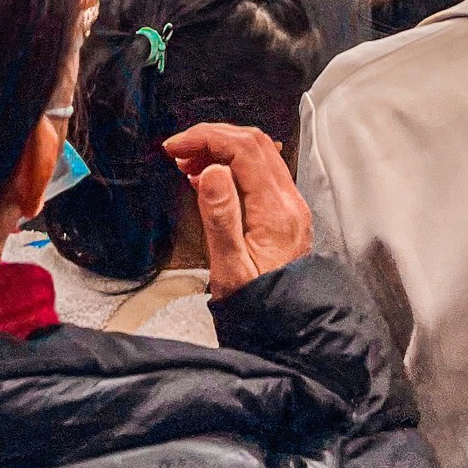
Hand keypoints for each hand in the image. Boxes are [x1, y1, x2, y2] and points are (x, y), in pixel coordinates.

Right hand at [162, 121, 312, 298]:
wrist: (287, 331)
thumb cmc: (257, 306)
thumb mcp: (230, 269)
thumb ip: (221, 218)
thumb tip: (211, 171)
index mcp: (275, 210)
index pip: (244, 149)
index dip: (207, 138)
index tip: (176, 146)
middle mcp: (289, 201)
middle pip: (254, 142)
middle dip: (212, 136)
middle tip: (179, 150)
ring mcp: (291, 205)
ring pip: (259, 153)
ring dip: (223, 147)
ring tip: (188, 162)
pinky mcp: (286, 212)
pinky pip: (261, 171)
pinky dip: (234, 163)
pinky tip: (210, 178)